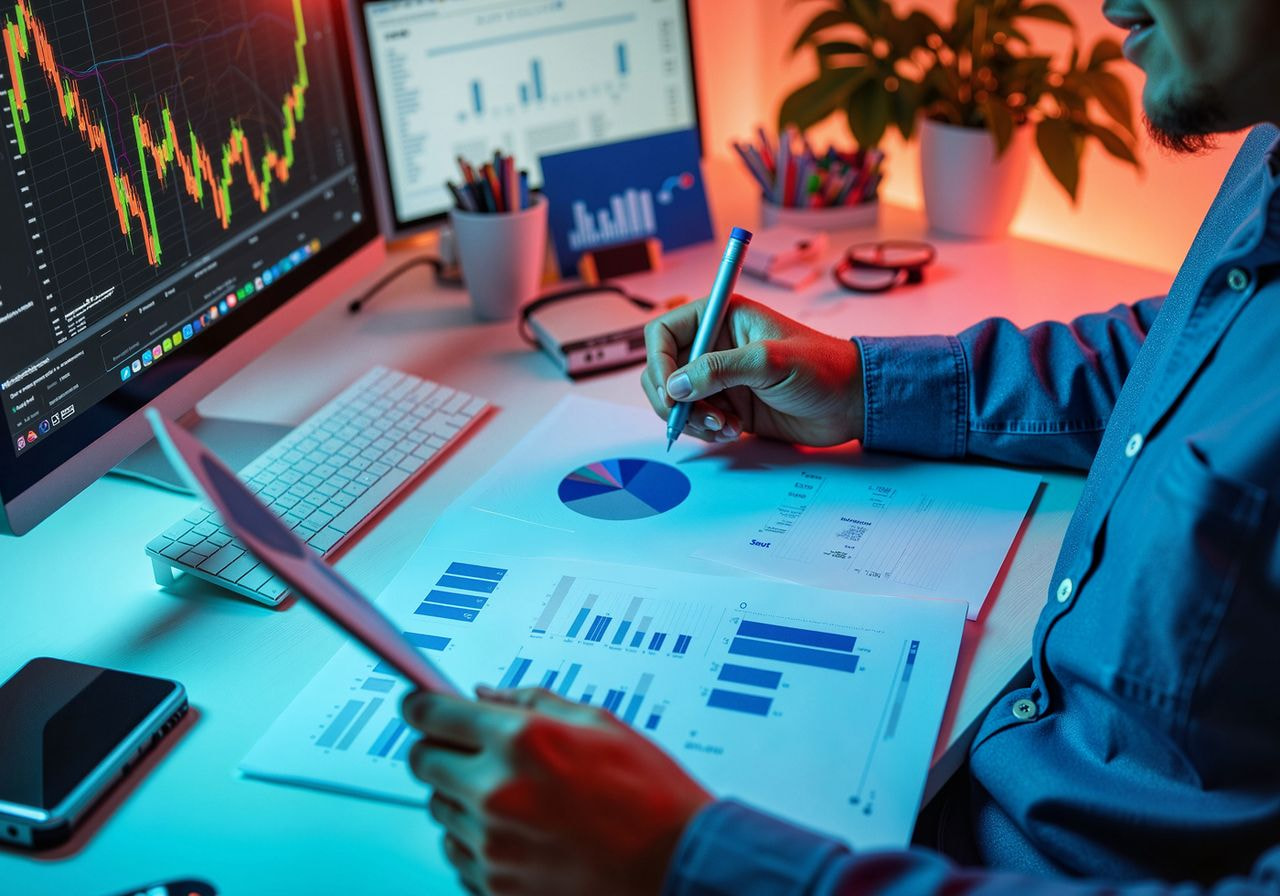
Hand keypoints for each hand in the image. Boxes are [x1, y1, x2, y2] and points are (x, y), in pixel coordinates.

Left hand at [404, 687, 712, 895]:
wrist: (677, 867)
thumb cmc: (650, 797)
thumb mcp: (599, 723)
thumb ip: (533, 702)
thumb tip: (486, 695)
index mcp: (520, 741)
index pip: (432, 714)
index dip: (422, 706)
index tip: (420, 706)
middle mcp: (496, 793)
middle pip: (422, 762)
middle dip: (441, 750)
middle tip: (473, 750)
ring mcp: (493, 846)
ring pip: (439, 809)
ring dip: (461, 797)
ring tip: (515, 797)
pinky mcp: (496, 887)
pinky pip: (457, 855)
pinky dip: (476, 841)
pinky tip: (519, 832)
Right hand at [641, 294, 864, 446]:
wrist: (851, 403)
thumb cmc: (822, 368)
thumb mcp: (769, 361)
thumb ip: (719, 370)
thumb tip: (675, 385)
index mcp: (722, 317)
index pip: (664, 332)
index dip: (657, 362)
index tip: (670, 392)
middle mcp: (716, 345)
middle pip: (663, 370)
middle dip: (673, 398)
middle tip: (693, 417)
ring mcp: (720, 377)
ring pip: (677, 399)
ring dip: (692, 418)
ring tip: (724, 425)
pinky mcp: (728, 405)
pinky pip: (696, 419)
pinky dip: (705, 430)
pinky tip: (733, 430)